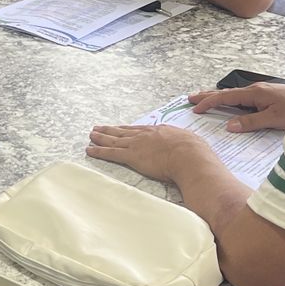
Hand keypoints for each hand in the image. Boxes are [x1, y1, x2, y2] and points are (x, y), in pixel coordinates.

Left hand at [85, 124, 208, 182]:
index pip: (138, 130)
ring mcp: (137, 145)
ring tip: (91, 135)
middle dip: (109, 130)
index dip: (127, 130)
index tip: (119, 128)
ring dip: (100, 138)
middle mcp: (145, 135)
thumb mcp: (190, 142)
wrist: (190, 156)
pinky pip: (111, 153)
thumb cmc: (194, 152)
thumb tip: (189, 147)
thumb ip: (183, 143)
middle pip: (122, 132)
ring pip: (113, 140)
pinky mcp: (131, 156)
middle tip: (98, 128)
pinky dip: (99, 151)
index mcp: (159, 131)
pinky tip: (90, 150)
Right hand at [188, 83, 284, 132]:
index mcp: (254, 94)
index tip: (195, 108)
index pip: (225, 97)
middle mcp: (255, 90)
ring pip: (234, 95)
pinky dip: (230, 100)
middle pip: (226, 92)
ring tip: (204, 99)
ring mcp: (261, 92)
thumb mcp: (273, 119)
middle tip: (190, 98)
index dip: (209, 102)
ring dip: (218, 97)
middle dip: (207, 95)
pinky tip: (230, 104)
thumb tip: (229, 126)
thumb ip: (251, 123)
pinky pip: (242, 98)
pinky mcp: (267, 96)